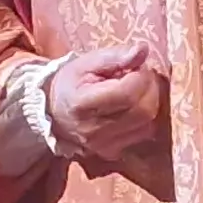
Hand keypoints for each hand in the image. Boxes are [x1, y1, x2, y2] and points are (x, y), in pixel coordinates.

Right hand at [45, 43, 171, 200]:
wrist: (53, 112)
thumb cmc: (71, 83)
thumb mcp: (87, 62)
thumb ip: (116, 56)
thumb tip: (143, 50)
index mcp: (82, 104)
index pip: (127, 92)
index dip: (140, 75)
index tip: (135, 65)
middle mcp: (93, 130)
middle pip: (143, 110)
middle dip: (149, 88)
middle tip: (139, 75)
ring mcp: (103, 145)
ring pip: (147, 123)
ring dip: (149, 102)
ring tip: (134, 90)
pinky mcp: (111, 153)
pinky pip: (142, 134)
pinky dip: (144, 117)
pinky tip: (131, 107)